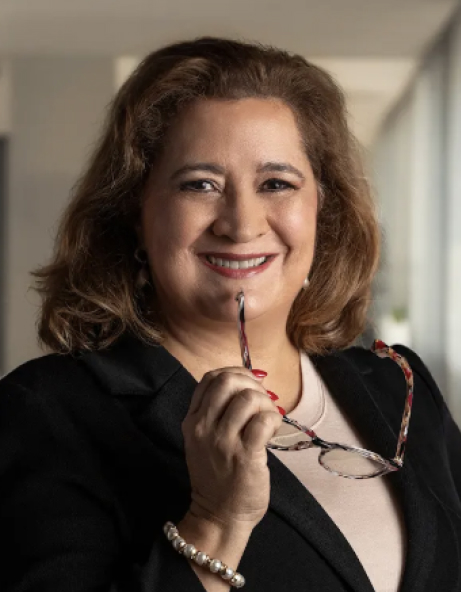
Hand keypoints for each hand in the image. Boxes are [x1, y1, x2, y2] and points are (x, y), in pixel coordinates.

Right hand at [181, 368, 282, 530]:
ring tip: (269, 417)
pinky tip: (273, 428)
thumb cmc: (217, 475)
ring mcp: (223, 442)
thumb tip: (249, 382)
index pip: (211, 378)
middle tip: (262, 400)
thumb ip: (217, 411)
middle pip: (227, 381)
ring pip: (248, 398)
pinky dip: (273, 418)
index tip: (249, 385)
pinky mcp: (245, 455)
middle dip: (251, 384)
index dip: (235, 373)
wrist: (219, 515)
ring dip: (266, 403)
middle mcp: (203, 427)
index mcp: (192, 420)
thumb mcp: (203, 440)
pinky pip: (263, 420)